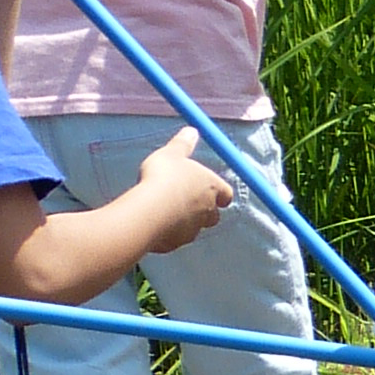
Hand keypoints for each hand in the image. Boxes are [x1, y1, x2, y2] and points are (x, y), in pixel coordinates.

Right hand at [130, 129, 236, 253]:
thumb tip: (192, 130)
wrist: (149, 210)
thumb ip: (183, 144)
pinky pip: (174, 238)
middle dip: (203, 210)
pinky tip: (153, 224)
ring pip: (194, 228)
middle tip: (185, 201)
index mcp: (214, 189)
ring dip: (184, 221)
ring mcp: (193, 230)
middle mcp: (208, 212)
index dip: (219, 192)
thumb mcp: (171, 154)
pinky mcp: (176, 243)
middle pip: (213, 215)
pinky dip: (168, 233)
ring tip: (166, 211)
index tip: (210, 189)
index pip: (226, 193)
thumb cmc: (163, 178)